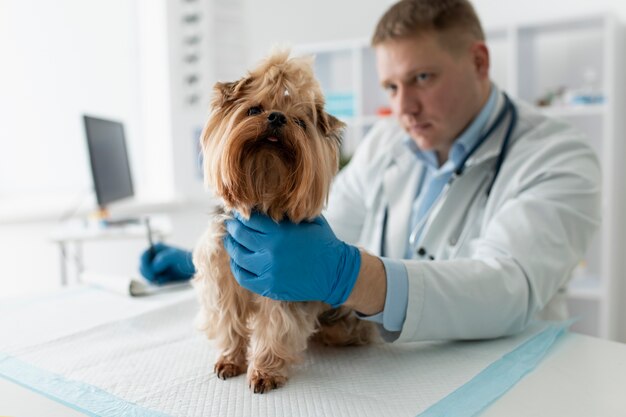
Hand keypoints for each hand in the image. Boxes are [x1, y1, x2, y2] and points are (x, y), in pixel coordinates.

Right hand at [139, 242, 194, 284]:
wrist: (194, 269)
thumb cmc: (185, 260)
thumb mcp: (174, 256)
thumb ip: (162, 259)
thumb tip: (154, 267)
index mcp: (156, 249)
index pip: (142, 257)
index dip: (144, 266)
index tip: (151, 275)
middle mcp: (154, 257)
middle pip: (141, 267)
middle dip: (148, 274)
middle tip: (156, 279)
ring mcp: (155, 267)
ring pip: (146, 276)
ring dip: (154, 279)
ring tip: (165, 278)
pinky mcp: (159, 276)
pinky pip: (153, 281)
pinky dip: (158, 282)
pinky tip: (167, 280)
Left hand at [224, 212, 360, 306]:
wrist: (335, 272)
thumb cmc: (323, 242)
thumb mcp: (307, 220)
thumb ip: (287, 212)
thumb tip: (265, 201)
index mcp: (280, 232)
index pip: (249, 220)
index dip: (241, 214)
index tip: (238, 211)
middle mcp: (271, 251)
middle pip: (240, 236)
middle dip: (232, 227)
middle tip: (229, 223)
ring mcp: (269, 271)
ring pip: (238, 256)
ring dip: (231, 245)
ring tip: (230, 240)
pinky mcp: (269, 287)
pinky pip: (243, 276)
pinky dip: (237, 266)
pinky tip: (237, 260)